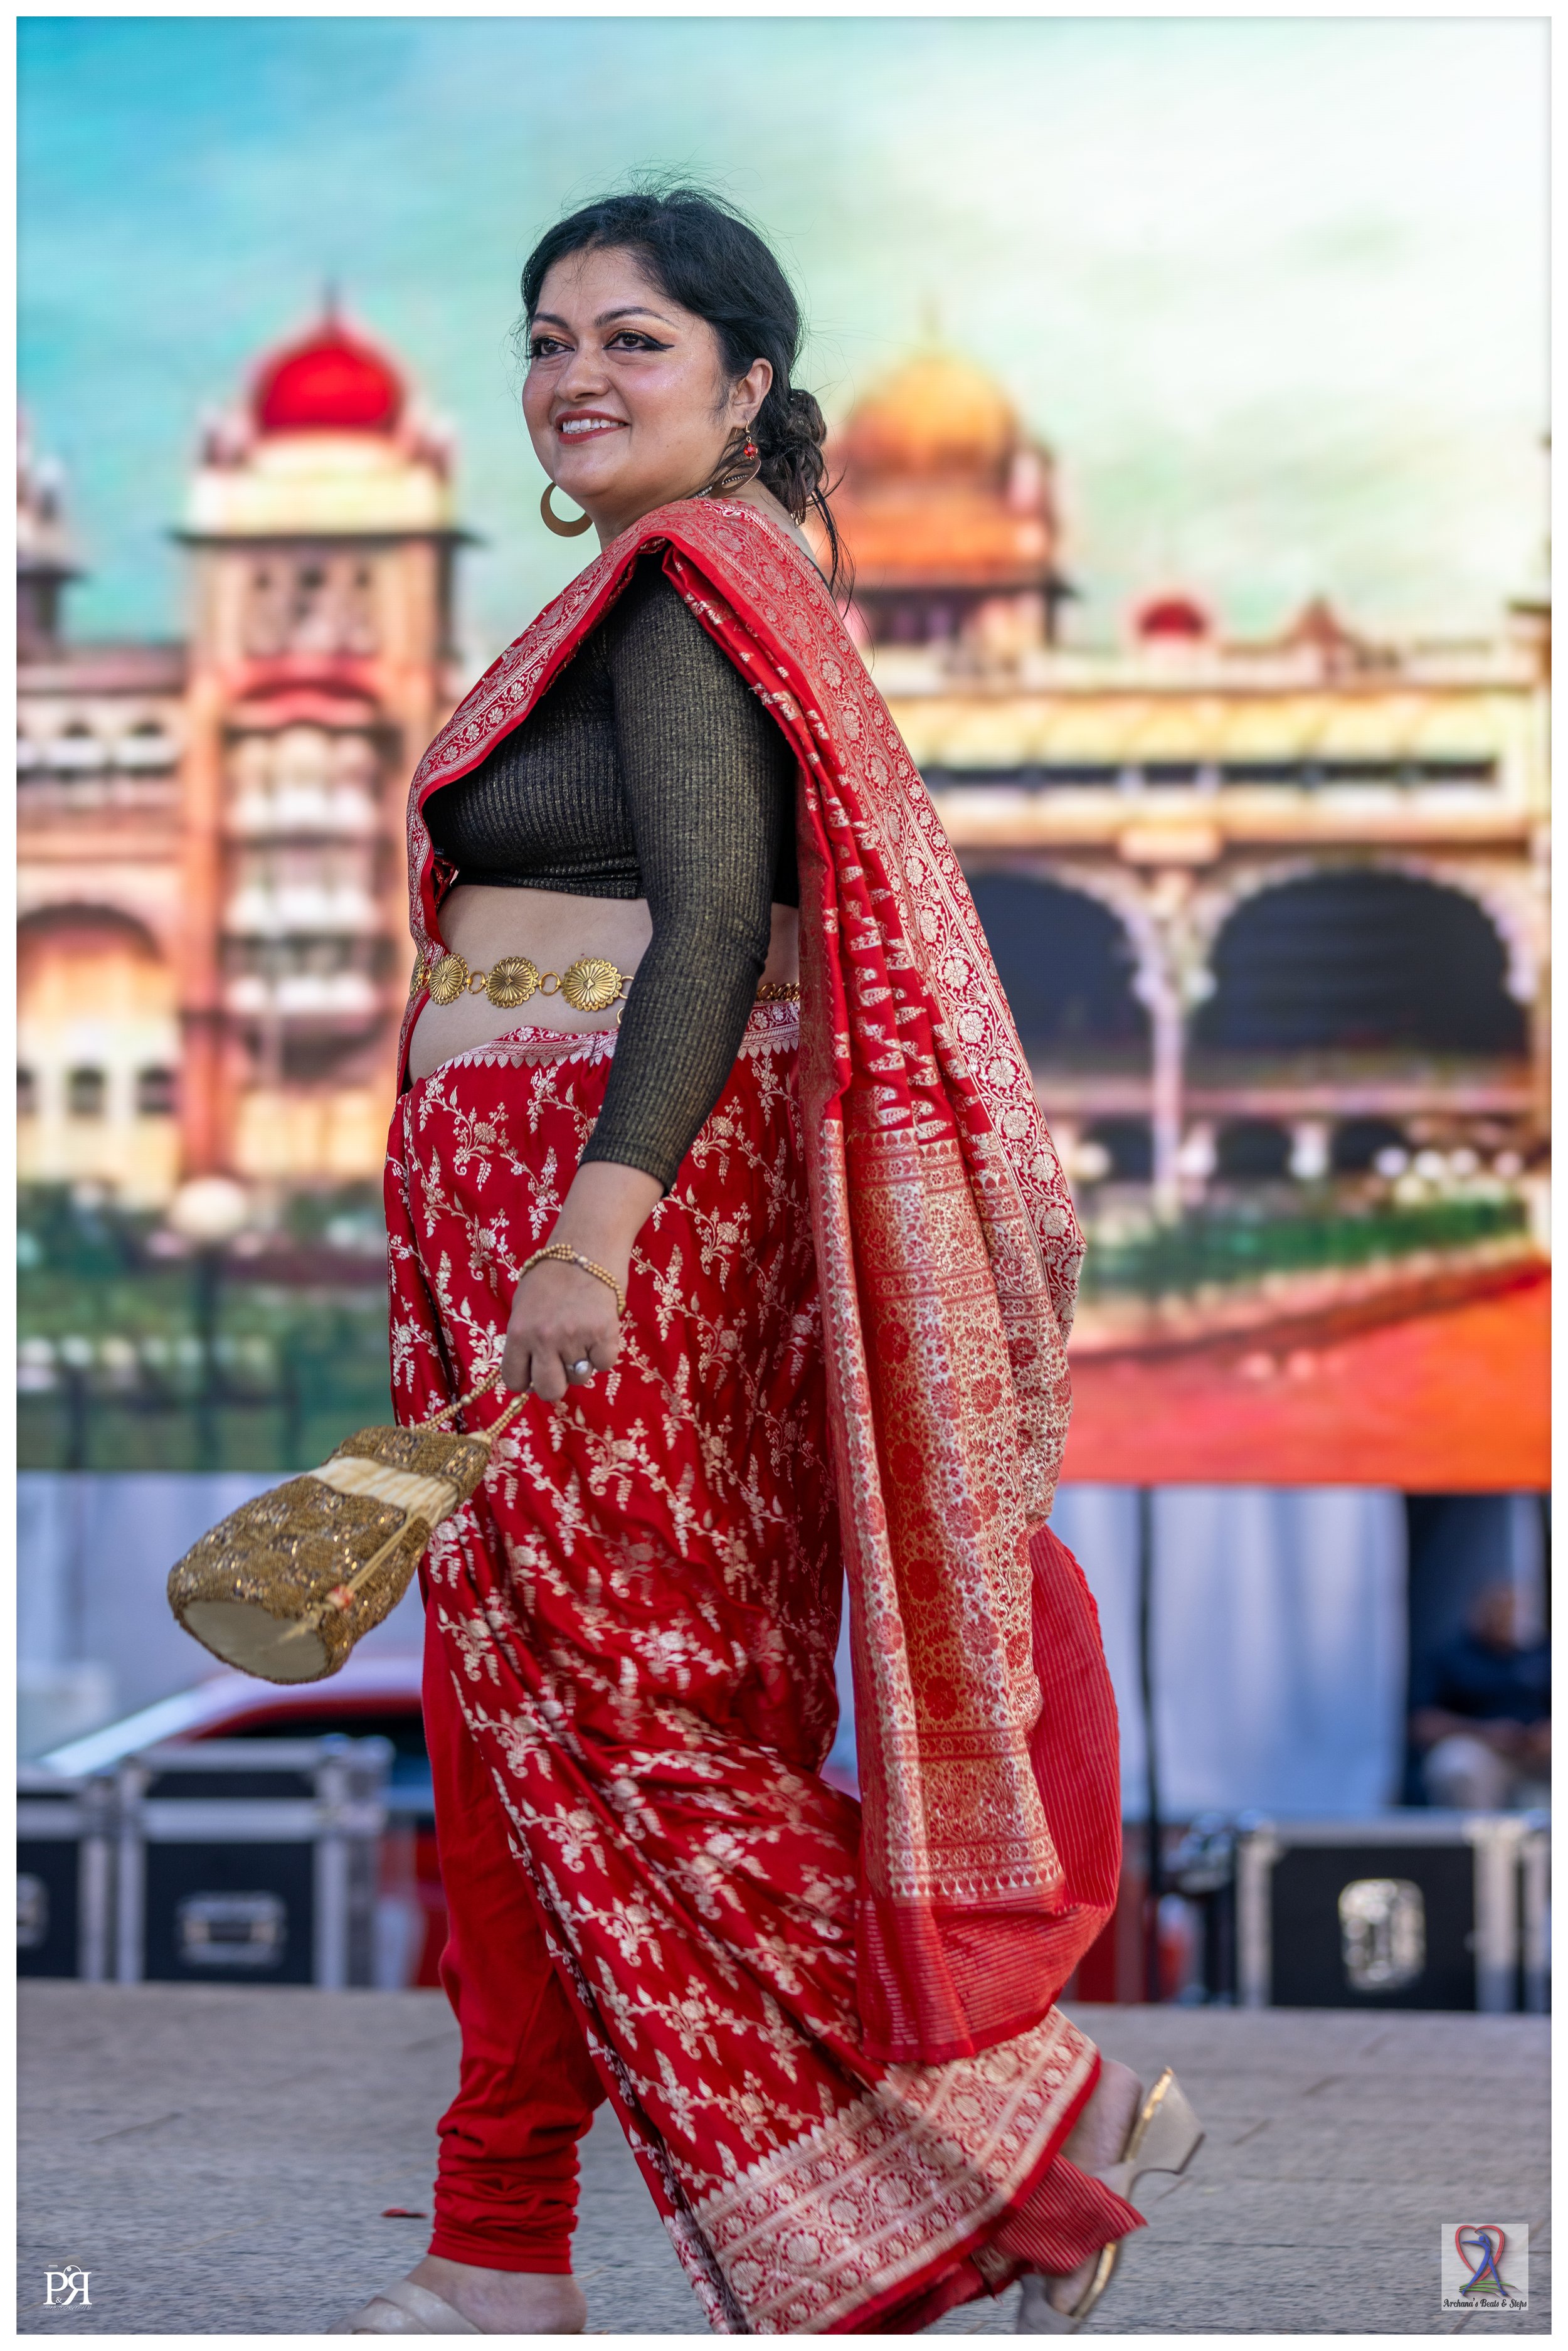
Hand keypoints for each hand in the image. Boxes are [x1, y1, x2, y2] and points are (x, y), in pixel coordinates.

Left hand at [502, 1255, 622, 1400]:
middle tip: (563, 1365)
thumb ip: (524, 1339)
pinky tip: (599, 1331)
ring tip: (583, 1335)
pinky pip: (604, 1363)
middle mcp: (543, 1339)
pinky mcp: (603, 1333)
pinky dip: (604, 1352)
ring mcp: (574, 1337)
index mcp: (518, 1332)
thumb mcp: (523, 1305)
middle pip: (550, 1390)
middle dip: (557, 1383)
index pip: (515, 1380)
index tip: (536, 1373)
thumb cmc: (553, 1272)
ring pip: (580, 1376)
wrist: (587, 1244)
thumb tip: (530, 1372)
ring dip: (583, 1362)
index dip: (527, 1381)